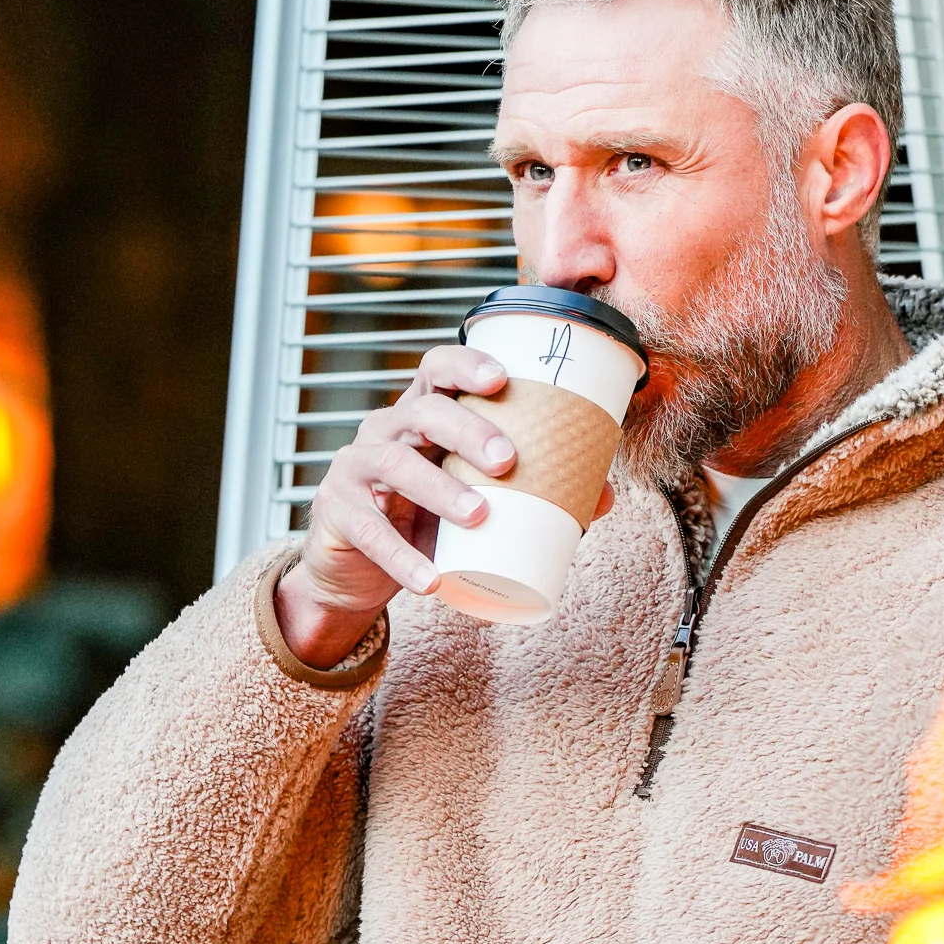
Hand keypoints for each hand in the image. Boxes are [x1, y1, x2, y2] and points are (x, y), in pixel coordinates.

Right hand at [276, 345, 514, 668]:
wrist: (360, 571)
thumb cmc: (426, 522)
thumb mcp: (476, 504)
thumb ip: (531, 497)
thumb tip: (605, 497)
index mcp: (422, 416)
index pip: (437, 370)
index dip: (465, 364)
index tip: (503, 378)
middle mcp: (385, 430)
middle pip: (423, 411)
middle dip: (467, 429)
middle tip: (508, 460)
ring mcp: (356, 468)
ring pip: (394, 463)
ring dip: (440, 489)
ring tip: (479, 515)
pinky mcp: (337, 511)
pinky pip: (368, 531)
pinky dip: (401, 557)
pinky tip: (429, 579)